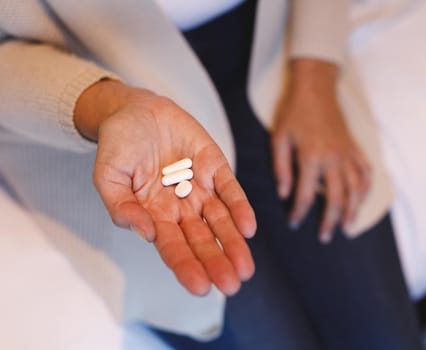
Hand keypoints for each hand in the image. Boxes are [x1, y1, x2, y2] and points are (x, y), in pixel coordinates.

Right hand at [74, 80, 255, 295]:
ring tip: (245, 268)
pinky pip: (230, 190)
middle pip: (202, 240)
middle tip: (231, 285)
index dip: (187, 266)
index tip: (200, 287)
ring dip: (234, 243)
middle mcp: (181, 207)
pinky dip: (240, 207)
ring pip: (221, 221)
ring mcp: (201, 188)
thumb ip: (121, 206)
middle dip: (217, 262)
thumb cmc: (119, 145)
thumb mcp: (108, 176)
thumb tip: (145, 233)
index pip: (174, 248)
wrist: (136, 110)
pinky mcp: (215, 166)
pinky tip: (248, 227)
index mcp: (155, 215)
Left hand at [272, 59, 370, 243]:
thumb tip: (284, 194)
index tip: (294, 223)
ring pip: (356, 188)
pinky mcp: (355, 147)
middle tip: (325, 237)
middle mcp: (334, 158)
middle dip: (330, 220)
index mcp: (311, 157)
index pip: (305, 194)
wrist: (316, 87)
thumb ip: (281, 167)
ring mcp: (348, 153)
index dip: (299, 212)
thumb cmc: (293, 112)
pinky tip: (362, 200)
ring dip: (352, 210)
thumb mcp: (279, 138)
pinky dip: (367, 188)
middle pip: (336, 198)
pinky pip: (367, 172)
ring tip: (347, 227)